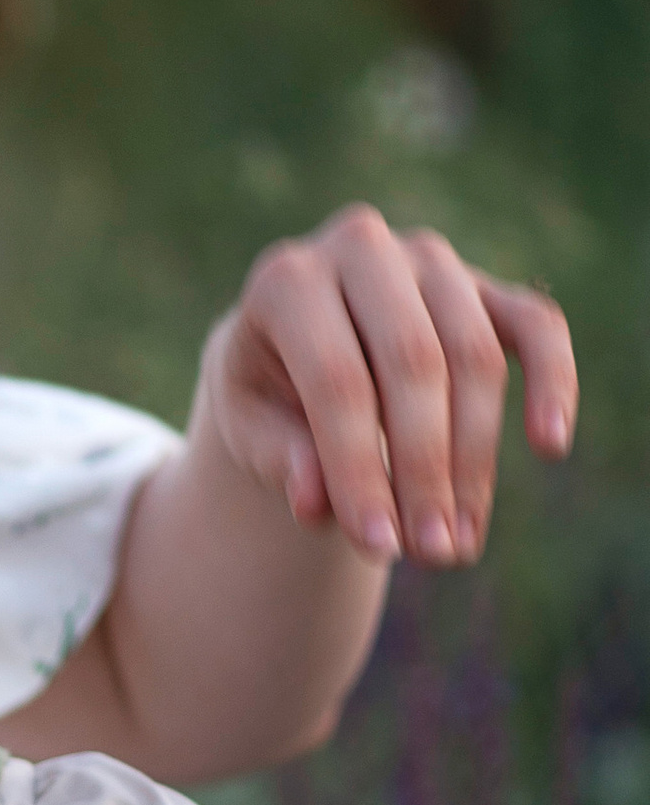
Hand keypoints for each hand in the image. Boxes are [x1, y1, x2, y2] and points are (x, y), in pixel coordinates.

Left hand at [198, 205, 575, 567]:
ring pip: (475, 357)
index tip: (380, 548)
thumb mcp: (250, 428)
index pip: (337, 381)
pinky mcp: (487, 284)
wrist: (294, 342)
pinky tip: (549, 447)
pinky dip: (554, 382)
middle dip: (425, 470)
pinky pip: (538, 325)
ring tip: (459, 544)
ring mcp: (430, 260)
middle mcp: (361, 249)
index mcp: (287, 280)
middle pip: (414, 364)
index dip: (361, 470)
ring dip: (474, 459)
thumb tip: (316, 504)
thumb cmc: (269, 391)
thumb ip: (279, 459)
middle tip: (431, 554)